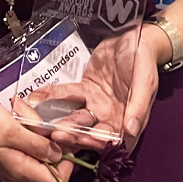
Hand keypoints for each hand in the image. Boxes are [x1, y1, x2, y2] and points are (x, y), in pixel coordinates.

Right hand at [0, 96, 72, 181]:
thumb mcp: (11, 129)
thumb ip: (37, 145)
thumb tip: (59, 156)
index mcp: (18, 170)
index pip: (56, 181)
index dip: (68, 163)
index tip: (67, 138)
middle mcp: (14, 172)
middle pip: (47, 164)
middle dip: (49, 138)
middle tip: (37, 117)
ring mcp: (6, 163)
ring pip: (35, 151)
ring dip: (35, 130)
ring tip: (21, 112)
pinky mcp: (0, 152)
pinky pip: (23, 145)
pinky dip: (24, 129)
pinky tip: (15, 114)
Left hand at [27, 25, 163, 152]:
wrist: (136, 38)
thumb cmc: (145, 61)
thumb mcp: (145, 83)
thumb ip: (138, 107)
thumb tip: (130, 131)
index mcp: (127, 120)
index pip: (110, 140)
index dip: (95, 143)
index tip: (80, 140)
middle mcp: (110, 117)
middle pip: (88, 131)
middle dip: (71, 134)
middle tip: (55, 133)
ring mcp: (96, 104)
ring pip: (74, 116)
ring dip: (59, 119)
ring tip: (42, 120)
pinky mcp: (85, 90)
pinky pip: (67, 95)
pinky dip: (52, 96)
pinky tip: (37, 97)